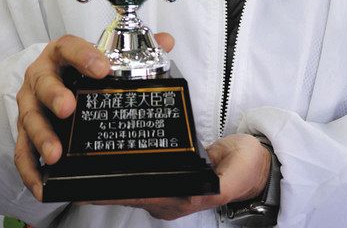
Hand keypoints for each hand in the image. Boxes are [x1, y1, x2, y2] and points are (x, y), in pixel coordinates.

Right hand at [15, 32, 173, 200]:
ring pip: (30, 118)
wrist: (52, 83)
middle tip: (69, 108)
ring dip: (43, 136)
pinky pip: (23, 151)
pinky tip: (43, 182)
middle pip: (44, 83)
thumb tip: (166, 41)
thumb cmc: (78, 69)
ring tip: (56, 153)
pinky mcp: (25, 131)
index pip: (69, 47)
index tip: (102, 68)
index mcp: (61, 53)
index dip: (84, 56)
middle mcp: (41, 76)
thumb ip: (135, 49)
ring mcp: (30, 104)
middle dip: (55, 96)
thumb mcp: (102, 56)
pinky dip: (30, 169)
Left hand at [89, 133, 270, 219]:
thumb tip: (206, 187)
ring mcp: (170, 186)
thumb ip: (218, 185)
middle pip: (130, 191)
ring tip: (87, 164)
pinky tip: (115, 157)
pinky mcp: (173, 172)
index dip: (114, 191)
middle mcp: (171, 197)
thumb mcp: (234, 178)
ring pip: (134, 183)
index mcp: (181, 199)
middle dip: (104, 184)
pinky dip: (128, 167)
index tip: (89, 187)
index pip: (141, 196)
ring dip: (112, 176)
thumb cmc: (246, 170)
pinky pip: (145, 172)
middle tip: (78, 171)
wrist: (257, 163)